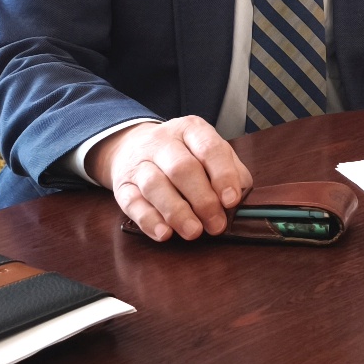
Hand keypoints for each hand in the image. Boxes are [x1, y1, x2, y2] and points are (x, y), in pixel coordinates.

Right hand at [87, 116, 253, 241]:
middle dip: (202, 199)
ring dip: (177, 212)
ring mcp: (139, 163)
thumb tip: (241, 196)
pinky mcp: (122, 186)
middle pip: (182, 168)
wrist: (132, 145)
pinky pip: (132, 204)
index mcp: (190, 129)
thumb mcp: (207, 150)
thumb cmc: (182, 152)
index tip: (232, 200)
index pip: (209, 148)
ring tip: (194, 232)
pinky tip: (165, 234)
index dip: (222, 175)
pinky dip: (149, 221)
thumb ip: (229, 169)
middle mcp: (162, 142)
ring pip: (155, 186)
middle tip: (217, 225)